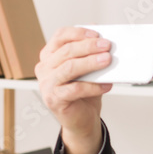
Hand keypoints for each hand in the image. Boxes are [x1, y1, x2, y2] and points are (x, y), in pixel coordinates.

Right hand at [35, 26, 112, 153]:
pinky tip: (106, 85)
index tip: (97, 33)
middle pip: (66, 51)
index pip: (60, 37)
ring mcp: (47, 84)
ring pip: (70, 68)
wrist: (82, 120)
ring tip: (107, 61)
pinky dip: (93, 86)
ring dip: (91, 63)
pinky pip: (75, 89)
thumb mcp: (88, 70)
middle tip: (107, 46)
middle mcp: (44, 68)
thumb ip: (90, 53)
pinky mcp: (53, 99)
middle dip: (89, 46)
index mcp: (49, 56)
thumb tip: (102, 35)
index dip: (78, 33)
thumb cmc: (84, 93)